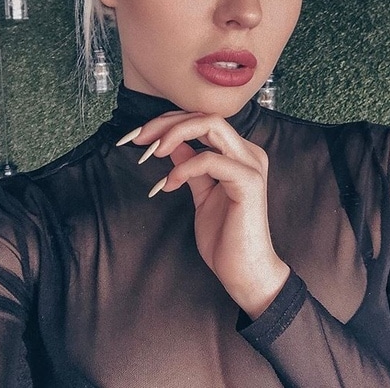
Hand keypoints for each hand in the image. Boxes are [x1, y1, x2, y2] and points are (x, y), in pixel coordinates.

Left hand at [120, 111, 289, 318]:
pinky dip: (184, 166)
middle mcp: (249, 153)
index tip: (139, 136)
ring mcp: (251, 165)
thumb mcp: (201, 193)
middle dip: (167, 123)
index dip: (169, 123)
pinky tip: (169, 183)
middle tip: (138, 139)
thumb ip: (190, 167)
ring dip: (174, 134)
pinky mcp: (248, 182)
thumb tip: (170, 145)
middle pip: (205, 117)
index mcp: (239, 154)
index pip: (203, 121)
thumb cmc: (224, 238)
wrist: (244, 273)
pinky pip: (210, 159)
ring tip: (151, 152)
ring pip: (211, 125)